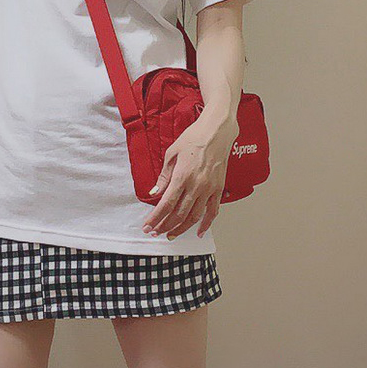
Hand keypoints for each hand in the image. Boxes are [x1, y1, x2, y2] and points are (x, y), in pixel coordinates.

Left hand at [141, 115, 237, 239]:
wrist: (216, 132)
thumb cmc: (193, 138)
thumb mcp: (172, 153)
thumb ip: (164, 176)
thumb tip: (155, 191)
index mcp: (182, 176)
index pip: (166, 204)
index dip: (156, 218)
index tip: (148, 225)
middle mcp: (196, 185)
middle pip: (178, 214)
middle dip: (164, 226)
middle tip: (155, 232)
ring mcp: (209, 189)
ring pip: (194, 217)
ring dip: (181, 228)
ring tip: (171, 234)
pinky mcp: (218, 189)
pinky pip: (212, 212)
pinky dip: (205, 225)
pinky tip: (197, 232)